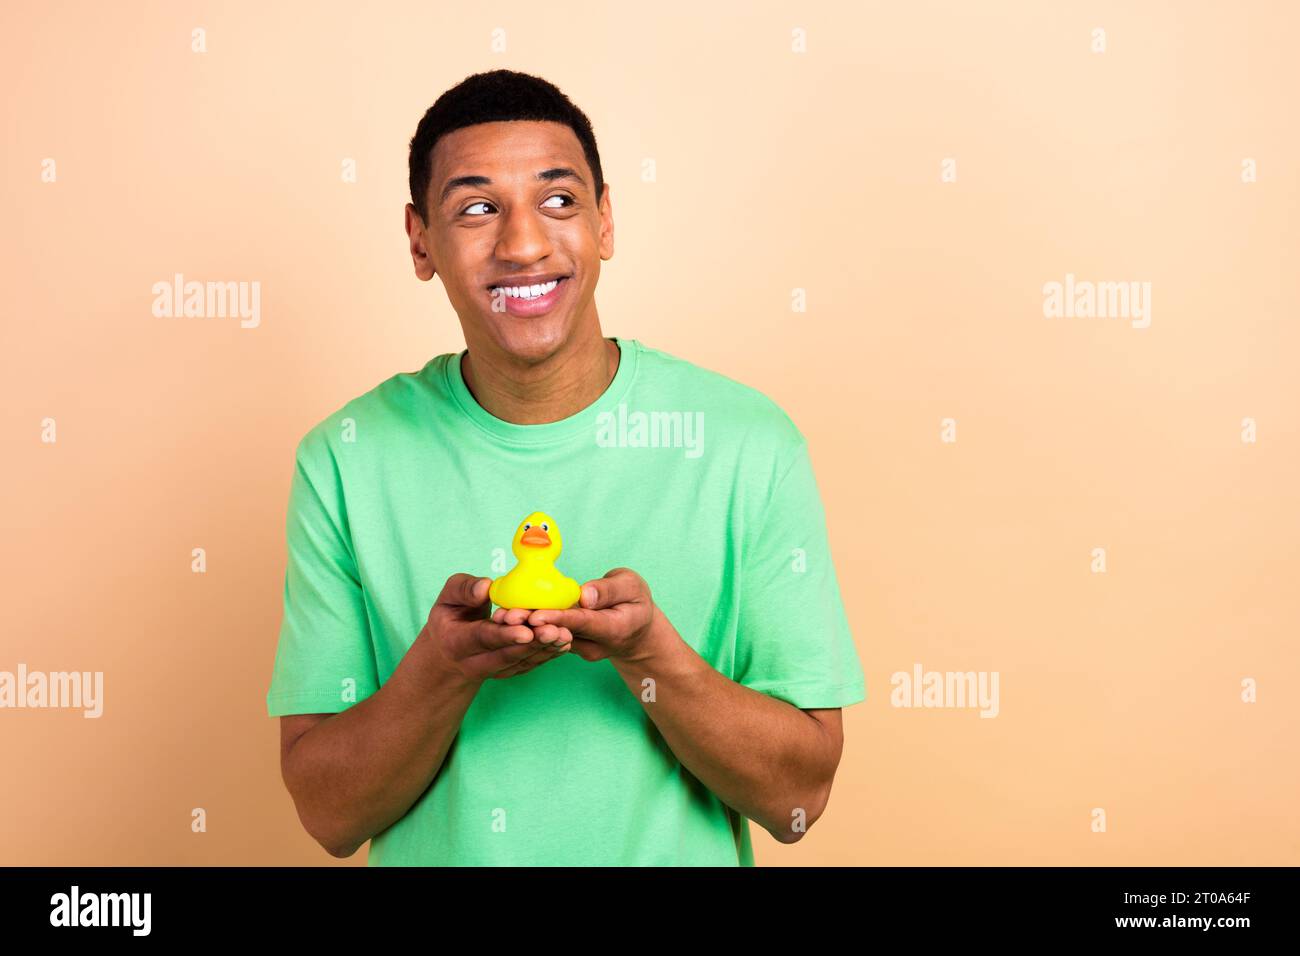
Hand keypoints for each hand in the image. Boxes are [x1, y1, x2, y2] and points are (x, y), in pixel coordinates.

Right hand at [422, 574, 571, 683]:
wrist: (448, 653)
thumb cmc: (450, 617)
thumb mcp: (447, 598)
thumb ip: (465, 589)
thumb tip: (487, 587)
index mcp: (456, 641)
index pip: (482, 638)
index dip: (505, 635)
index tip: (525, 630)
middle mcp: (474, 662)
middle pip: (506, 655)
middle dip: (532, 644)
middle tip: (554, 631)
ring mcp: (492, 671)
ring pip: (521, 662)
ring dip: (544, 650)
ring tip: (564, 635)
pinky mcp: (508, 672)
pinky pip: (529, 665)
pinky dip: (547, 655)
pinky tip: (563, 643)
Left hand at [518, 568, 658, 662]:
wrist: (637, 631)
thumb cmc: (635, 602)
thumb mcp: (632, 587)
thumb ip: (609, 590)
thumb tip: (584, 595)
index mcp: (613, 629)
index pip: (581, 623)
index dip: (557, 619)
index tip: (535, 616)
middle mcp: (594, 645)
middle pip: (559, 634)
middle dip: (532, 626)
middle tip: (506, 618)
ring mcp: (580, 649)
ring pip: (550, 638)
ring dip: (525, 629)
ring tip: (501, 618)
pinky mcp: (569, 646)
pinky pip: (549, 637)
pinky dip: (530, 629)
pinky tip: (507, 619)